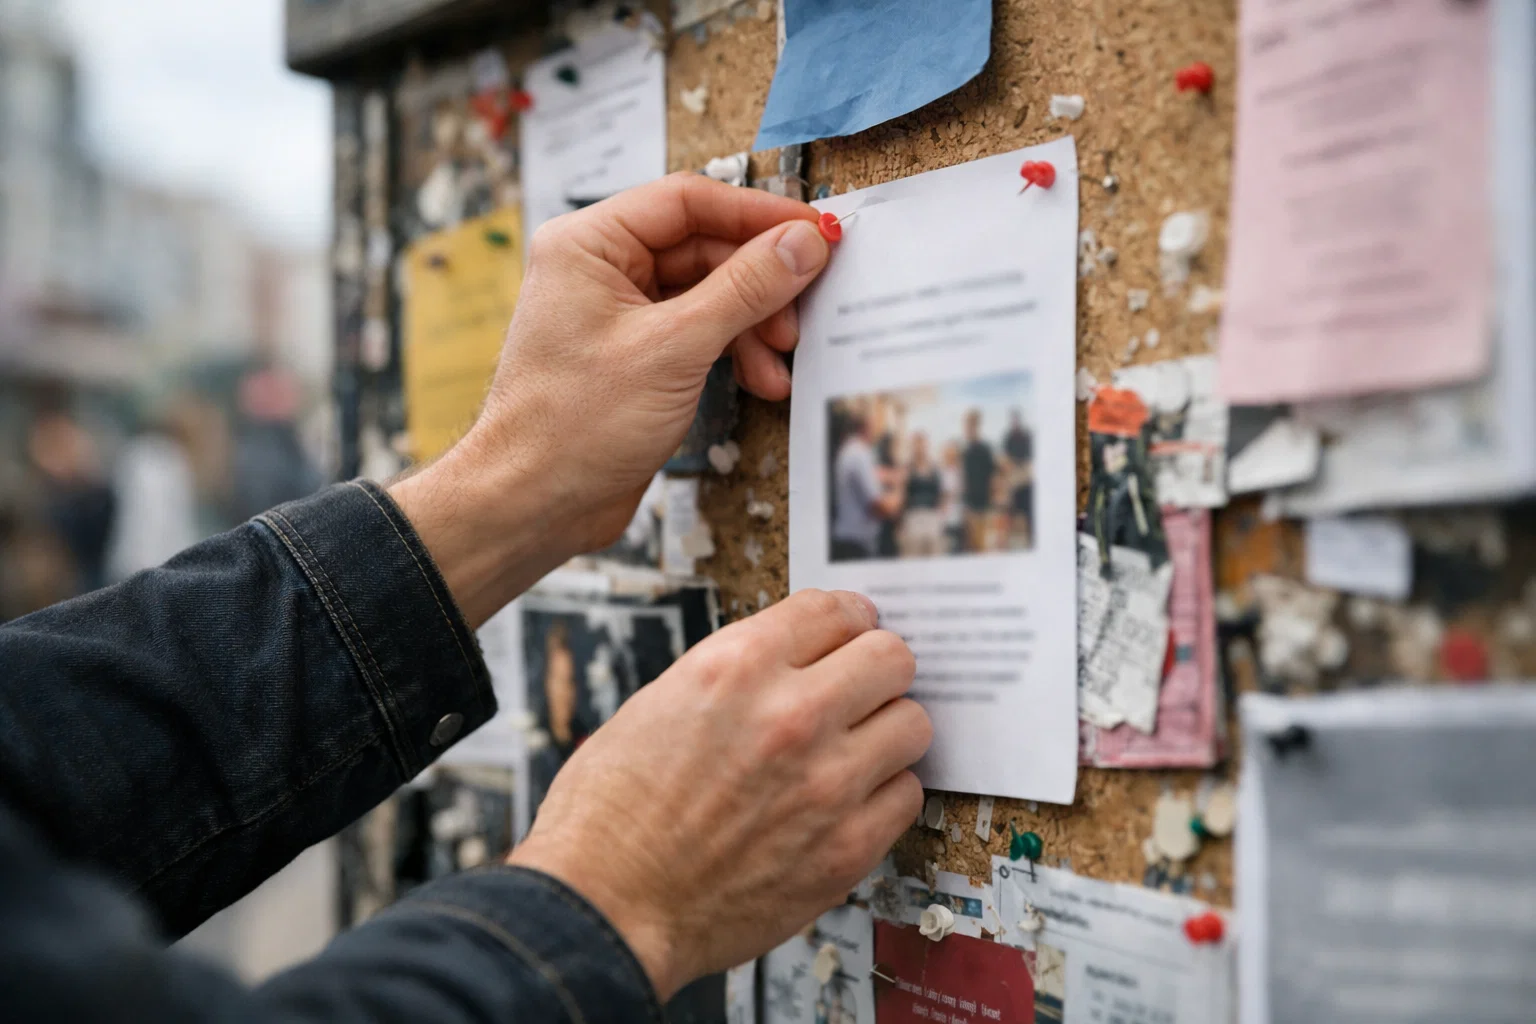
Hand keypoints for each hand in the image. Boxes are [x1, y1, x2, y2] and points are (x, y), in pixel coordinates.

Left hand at [390, 174, 828, 625]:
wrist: (533, 504)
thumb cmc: (572, 427)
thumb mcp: (674, 349)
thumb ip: (745, 289)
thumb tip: (801, 244)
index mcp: (589, 244)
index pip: (688, 201)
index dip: (757, 214)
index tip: (813, 231)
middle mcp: (600, 269)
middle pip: (705, 247)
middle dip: (760, 282)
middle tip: (804, 305)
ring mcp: (619, 313)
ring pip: (709, 293)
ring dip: (754, 323)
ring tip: (781, 356)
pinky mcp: (637, 355)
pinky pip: (700, 332)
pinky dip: (735, 351)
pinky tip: (761, 381)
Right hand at [509, 589, 930, 999]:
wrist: (605, 909)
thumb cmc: (611, 815)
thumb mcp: (658, 703)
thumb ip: (738, 674)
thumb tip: (795, 661)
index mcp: (736, 668)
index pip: (836, 610)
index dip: (849, 618)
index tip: (853, 632)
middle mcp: (791, 715)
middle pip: (891, 658)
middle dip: (877, 670)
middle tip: (862, 689)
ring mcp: (827, 784)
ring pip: (913, 724)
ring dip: (886, 731)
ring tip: (857, 748)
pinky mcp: (847, 848)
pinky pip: (906, 795)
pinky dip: (884, 794)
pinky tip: (851, 800)